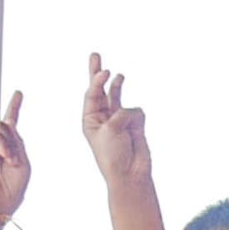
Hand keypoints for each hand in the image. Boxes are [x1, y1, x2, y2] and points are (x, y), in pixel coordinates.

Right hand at [0, 71, 30, 218]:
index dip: (13, 106)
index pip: (8, 122)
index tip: (18, 93)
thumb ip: (15, 139)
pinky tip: (5, 157)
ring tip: (11, 160)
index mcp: (5, 146)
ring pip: (0, 126)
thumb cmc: (11, 187)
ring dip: (10, 143)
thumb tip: (4, 123)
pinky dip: (2, 144)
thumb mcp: (22, 160)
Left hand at [79, 54, 148, 184]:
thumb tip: (135, 110)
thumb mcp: (110, 130)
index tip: (105, 71)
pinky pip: (137, 113)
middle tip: (94, 55)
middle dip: (98, 73)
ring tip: (118, 75)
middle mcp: (104, 116)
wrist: (129, 174)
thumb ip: (120, 113)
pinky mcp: (136, 125)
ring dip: (118, 86)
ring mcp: (120, 120)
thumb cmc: (112, 155)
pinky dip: (138, 119)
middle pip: (100, 89)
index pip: (93, 94)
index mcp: (90, 119)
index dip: (98, 81)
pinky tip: (136, 132)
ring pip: (119, 96)